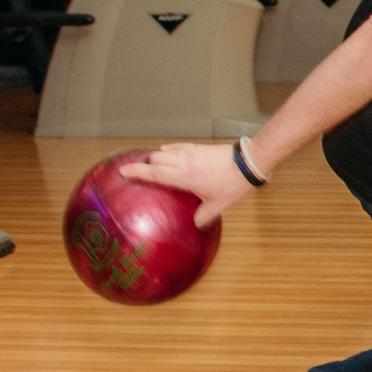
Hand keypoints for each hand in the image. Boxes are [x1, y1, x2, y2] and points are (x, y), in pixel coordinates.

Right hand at [120, 142, 256, 229]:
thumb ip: (203, 216)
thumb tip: (195, 225)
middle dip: (144, 164)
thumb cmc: (232, 184)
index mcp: (184, 177)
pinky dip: (169, 150)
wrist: (248, 162)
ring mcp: (191, 152)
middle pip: (155, 159)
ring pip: (165, 151)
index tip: (123, 171)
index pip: (154, 173)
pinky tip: (169, 153)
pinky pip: (178, 146)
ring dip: (156, 157)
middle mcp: (184, 162)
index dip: (137, 172)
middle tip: (135, 171)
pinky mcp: (199, 147)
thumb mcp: (218, 205)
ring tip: (150, 164)